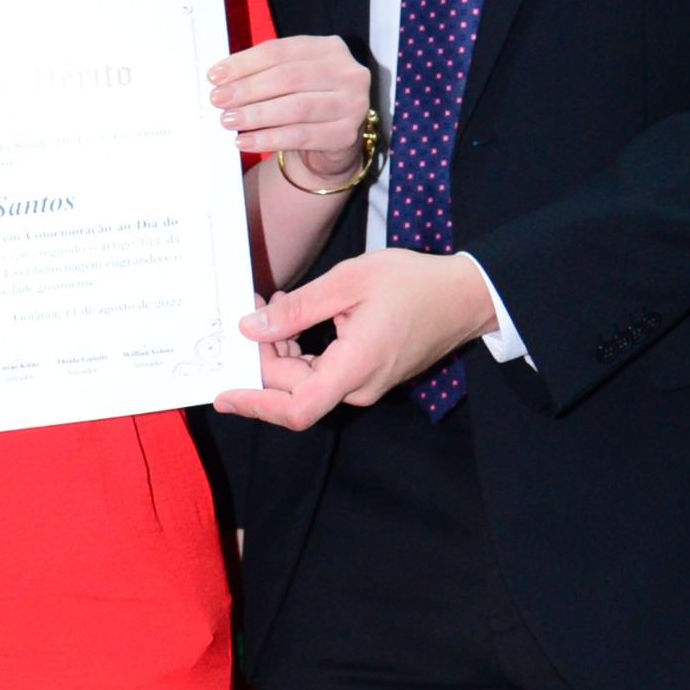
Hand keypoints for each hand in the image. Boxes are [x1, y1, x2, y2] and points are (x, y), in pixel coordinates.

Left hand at [207, 33, 371, 172]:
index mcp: (329, 48)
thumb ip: (264, 72)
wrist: (334, 140)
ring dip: (256, 114)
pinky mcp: (346, 134)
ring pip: (295, 107)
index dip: (245, 63)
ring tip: (227, 119)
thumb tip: (222, 79)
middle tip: (218, 99)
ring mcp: (352, 104)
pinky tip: (245, 140)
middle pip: (288, 77)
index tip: (216, 76)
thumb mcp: (291, 79)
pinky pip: (300, 136)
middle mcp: (347, 73)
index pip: (280, 51)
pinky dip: (268, 139)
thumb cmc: (306, 101)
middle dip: (248, 89)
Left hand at [216, 249, 496, 429]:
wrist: (466, 296)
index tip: (223, 395)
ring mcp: (365, 384)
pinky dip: (301, 349)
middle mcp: (359, 386)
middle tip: (253, 308)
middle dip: (264, 354)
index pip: (297, 408)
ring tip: (276, 304)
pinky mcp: (368, 375)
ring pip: (305, 381)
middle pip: (293, 389)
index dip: (256, 406)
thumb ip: (298, 309)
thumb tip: (252, 328)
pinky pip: (323, 372)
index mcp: (355, 367)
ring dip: (281, 349)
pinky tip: (296, 316)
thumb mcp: (349, 282)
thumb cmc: (414, 283)